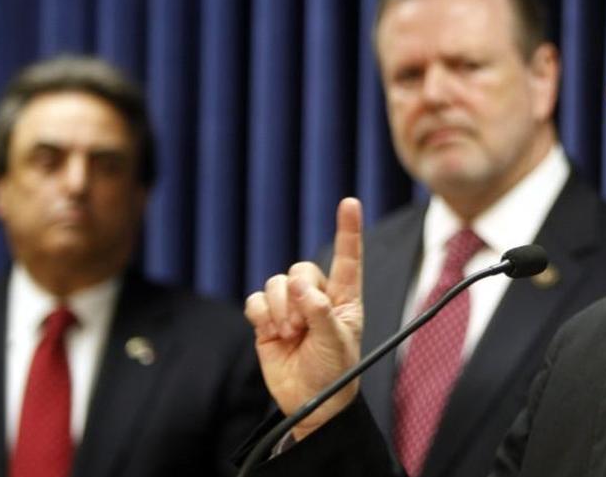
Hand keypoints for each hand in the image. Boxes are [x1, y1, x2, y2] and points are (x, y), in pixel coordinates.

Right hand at [244, 197, 363, 439]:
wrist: (310, 403)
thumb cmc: (334, 373)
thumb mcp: (336, 342)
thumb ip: (320, 312)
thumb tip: (300, 286)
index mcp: (344, 297)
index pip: (347, 258)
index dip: (348, 230)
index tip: (350, 202)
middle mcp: (317, 296)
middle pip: (300, 269)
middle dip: (297, 295)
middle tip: (302, 326)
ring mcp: (290, 307)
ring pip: (275, 283)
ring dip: (280, 308)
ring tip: (289, 333)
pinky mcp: (267, 320)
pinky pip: (255, 300)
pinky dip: (260, 314)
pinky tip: (271, 332)